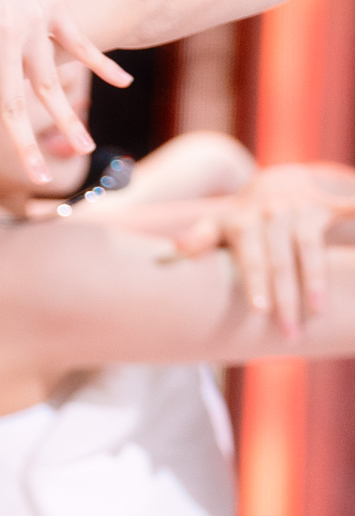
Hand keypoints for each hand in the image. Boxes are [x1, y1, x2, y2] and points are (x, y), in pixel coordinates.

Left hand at [0, 0, 129, 181]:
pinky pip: (79, 38)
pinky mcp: (50, 3)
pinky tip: (122, 81)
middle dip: (25, 144)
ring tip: (83, 147)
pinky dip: (100, 60)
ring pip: (52, 78)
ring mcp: (33, 18)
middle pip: (16, 100)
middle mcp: (4, 32)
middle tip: (38, 180)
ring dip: (69, 114)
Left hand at [169, 161, 354, 334]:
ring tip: (319, 312)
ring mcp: (301, 210)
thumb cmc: (242, 216)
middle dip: (287, 298)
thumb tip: (177, 248)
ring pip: (310, 249)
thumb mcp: (217, 223)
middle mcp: (273, 216)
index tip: (260, 311)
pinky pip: (345, 214)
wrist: (276, 180)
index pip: (251, 259)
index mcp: (245, 224)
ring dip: (315, 281)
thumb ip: (200, 238)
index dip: (256, 284)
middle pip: (281, 262)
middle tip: (289, 334)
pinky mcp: (326, 206)